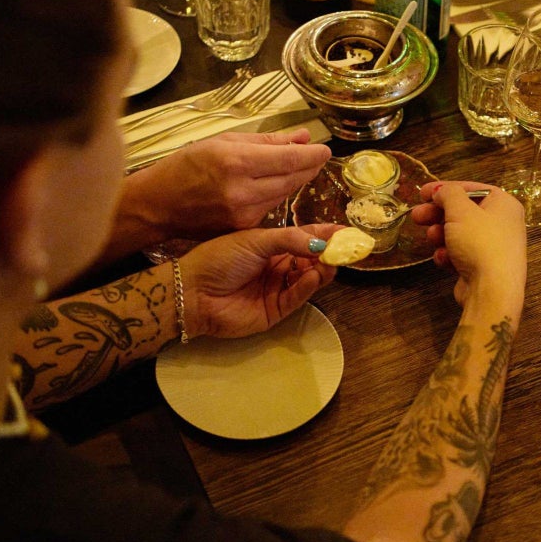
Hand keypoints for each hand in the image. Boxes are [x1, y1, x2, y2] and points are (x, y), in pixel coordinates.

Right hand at [124, 129, 330, 240]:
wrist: (159, 205)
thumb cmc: (185, 166)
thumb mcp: (222, 142)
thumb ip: (266, 141)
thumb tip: (302, 137)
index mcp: (236, 162)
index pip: (289, 159)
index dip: (312, 155)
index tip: (324, 149)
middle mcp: (243, 191)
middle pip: (292, 178)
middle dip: (309, 166)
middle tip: (317, 156)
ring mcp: (244, 213)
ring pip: (285, 194)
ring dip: (296, 179)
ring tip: (300, 166)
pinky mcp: (244, 228)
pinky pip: (271, 207)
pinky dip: (278, 194)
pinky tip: (276, 184)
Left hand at [178, 223, 341, 338]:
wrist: (193, 292)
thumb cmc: (220, 258)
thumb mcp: (255, 240)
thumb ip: (289, 240)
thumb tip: (321, 244)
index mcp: (272, 246)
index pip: (306, 238)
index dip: (326, 235)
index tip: (347, 231)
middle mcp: (278, 266)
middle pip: (312, 259)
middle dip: (329, 253)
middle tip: (346, 248)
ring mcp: (278, 288)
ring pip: (309, 278)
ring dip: (322, 269)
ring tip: (332, 260)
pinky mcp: (277, 310)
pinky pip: (298, 296)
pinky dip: (308, 286)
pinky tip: (313, 275)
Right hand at [411, 181, 525, 305]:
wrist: (492, 290)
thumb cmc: (479, 242)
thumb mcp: (460, 210)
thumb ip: (448, 193)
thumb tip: (442, 192)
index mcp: (504, 204)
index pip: (472, 189)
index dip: (445, 189)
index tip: (422, 193)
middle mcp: (503, 223)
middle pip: (463, 212)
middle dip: (437, 214)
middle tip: (416, 216)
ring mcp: (494, 247)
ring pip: (460, 234)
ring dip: (441, 234)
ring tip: (431, 238)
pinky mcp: (483, 267)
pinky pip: (462, 254)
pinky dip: (449, 254)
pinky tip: (442, 259)